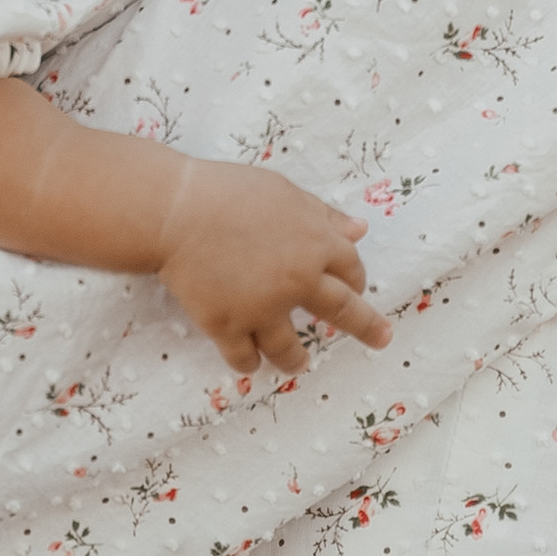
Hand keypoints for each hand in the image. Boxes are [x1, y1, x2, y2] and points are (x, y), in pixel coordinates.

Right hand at [155, 158, 391, 378]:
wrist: (175, 211)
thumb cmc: (228, 192)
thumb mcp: (285, 193)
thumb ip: (323, 215)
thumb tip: (360, 230)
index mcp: (316, 244)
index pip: (350, 268)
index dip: (354, 278)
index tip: (354, 286)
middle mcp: (298, 281)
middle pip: (342, 312)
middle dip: (366, 328)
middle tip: (381, 340)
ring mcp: (262, 309)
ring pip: (290, 348)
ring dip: (296, 359)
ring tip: (298, 363)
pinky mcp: (227, 326)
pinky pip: (244, 358)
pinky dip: (248, 364)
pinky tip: (250, 363)